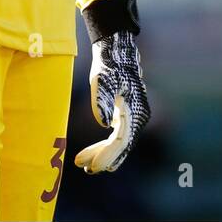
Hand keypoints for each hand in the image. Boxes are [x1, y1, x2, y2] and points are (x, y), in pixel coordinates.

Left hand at [75, 31, 150, 173]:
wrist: (116, 53)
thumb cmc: (110, 66)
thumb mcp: (103, 80)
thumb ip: (103, 100)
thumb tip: (103, 123)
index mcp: (135, 111)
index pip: (122, 140)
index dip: (107, 155)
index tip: (92, 165)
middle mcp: (138, 118)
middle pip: (121, 146)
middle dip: (103, 158)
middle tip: (84, 167)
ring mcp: (133, 118)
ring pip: (119, 144)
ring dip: (102, 154)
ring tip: (83, 164)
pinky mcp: (126, 116)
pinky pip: (118, 137)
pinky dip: (106, 147)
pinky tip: (94, 155)